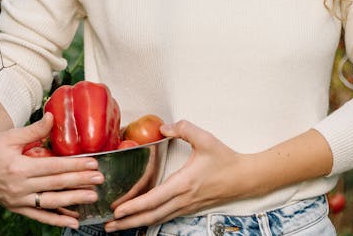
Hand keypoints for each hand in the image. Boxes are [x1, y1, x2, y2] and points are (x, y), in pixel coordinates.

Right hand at [0, 111, 104, 227]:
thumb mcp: (11, 135)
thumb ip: (34, 129)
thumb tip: (53, 116)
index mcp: (18, 167)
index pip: (53, 167)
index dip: (74, 165)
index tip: (93, 164)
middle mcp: (19, 186)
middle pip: (55, 184)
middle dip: (79, 182)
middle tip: (99, 179)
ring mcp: (18, 200)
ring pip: (50, 203)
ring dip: (73, 201)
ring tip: (92, 197)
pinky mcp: (16, 207)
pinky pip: (39, 215)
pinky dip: (56, 220)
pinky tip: (73, 221)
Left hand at [104, 120, 249, 230]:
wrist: (245, 178)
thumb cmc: (226, 160)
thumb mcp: (206, 139)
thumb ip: (184, 128)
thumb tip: (164, 127)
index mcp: (184, 183)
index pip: (154, 199)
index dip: (134, 206)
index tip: (117, 210)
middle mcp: (183, 199)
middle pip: (151, 216)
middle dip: (128, 222)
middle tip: (108, 225)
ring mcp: (186, 206)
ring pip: (157, 219)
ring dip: (136, 224)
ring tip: (117, 226)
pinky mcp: (189, 208)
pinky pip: (165, 217)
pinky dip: (149, 220)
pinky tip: (140, 220)